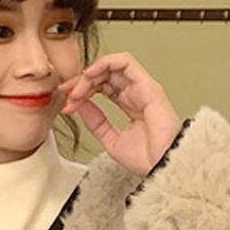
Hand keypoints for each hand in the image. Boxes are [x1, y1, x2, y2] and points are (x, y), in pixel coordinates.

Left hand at [57, 52, 183, 175]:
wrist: (162, 167)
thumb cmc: (147, 159)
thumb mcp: (110, 139)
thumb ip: (95, 121)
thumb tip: (79, 105)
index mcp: (130, 105)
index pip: (102, 87)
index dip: (82, 90)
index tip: (67, 102)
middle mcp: (136, 93)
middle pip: (104, 75)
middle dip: (81, 82)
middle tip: (67, 94)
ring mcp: (142, 88)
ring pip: (112, 66)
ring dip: (90, 74)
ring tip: (77, 88)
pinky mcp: (148, 85)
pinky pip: (125, 63)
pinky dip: (105, 63)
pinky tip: (90, 74)